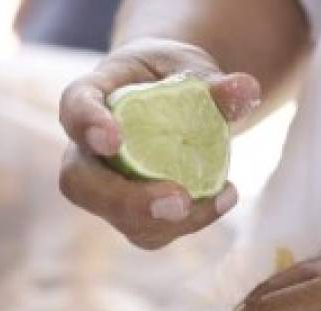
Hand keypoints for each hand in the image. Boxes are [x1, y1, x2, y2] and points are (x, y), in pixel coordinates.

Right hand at [59, 39, 260, 248]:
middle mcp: (87, 152)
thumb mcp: (192, 68)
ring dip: (173, 220)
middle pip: (81, 185)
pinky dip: (192, 222)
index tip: (113, 140)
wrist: (172, 104)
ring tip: (223, 196)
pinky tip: (225, 198)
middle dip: (126, 200)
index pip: (74, 109)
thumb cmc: (172, 80)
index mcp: (92, 98)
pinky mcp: (133, 218)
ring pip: (121, 219)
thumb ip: (214, 82)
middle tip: (178, 200)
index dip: (87, 125)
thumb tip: (246, 90)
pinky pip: (153, 233)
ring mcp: (106, 191)